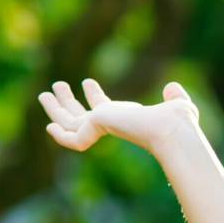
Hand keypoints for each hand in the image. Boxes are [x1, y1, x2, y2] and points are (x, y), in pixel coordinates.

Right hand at [38, 78, 200, 154]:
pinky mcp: (93, 131)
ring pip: (72, 124)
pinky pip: (73, 139)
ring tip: (45, 93)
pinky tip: (50, 127)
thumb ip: (175, 98)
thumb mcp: (179, 106)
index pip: (105, 108)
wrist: (171, 131)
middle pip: (82, 115)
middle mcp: (112, 124)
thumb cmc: (179, 123)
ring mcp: (102, 129)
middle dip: (68, 101)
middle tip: (56, 86)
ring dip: (56, 109)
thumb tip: (173, 88)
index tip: (87, 83)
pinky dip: (61, 136)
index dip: (95, 96)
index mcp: (127, 118)